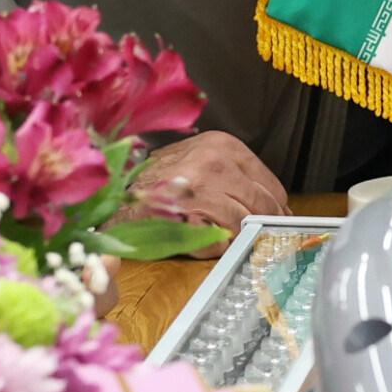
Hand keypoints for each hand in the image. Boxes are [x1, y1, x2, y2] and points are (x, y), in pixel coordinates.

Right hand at [122, 129, 290, 227]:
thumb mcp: (203, 162)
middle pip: (262, 206)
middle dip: (259, 225)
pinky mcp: (186, 213)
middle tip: (253, 237)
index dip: (275, 209)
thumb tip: (276, 207)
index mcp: (223, 145)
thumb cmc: (161, 182)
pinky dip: (214, 246)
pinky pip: (218, 240)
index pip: (271, 186)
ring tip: (214, 232)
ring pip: (242, 224)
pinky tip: (197, 235)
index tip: (276, 222)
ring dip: (234, 235)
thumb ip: (237, 178)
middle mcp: (214, 161)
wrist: (115, 196)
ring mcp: (200, 187)